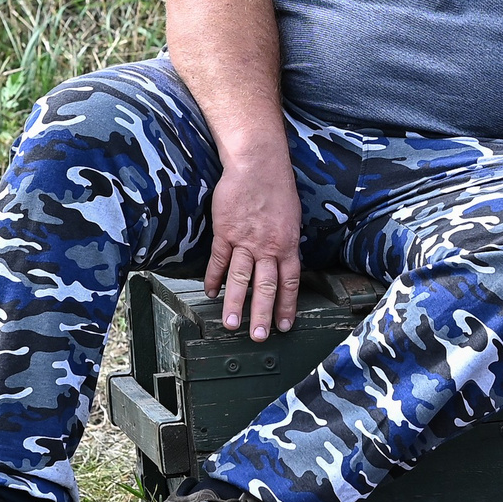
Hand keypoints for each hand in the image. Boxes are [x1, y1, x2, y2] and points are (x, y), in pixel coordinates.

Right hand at [203, 151, 302, 341]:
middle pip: (265, 287)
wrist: (258, 164)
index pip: (288, 283)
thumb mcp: (292, 218)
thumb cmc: (277, 188)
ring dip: (235, 304)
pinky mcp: (225, 231)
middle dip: (261, 315)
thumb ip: (287, 242)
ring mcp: (245, 240)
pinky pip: (218, 259)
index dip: (286, 306)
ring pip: (240, 278)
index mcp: (287, 245)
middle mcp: (268, 247)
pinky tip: (210, 293)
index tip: (283, 326)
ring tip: (231, 325)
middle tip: (258, 337)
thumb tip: (285, 261)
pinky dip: (213, 277)